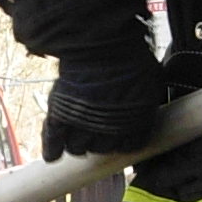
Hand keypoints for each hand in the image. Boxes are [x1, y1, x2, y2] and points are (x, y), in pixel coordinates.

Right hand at [40, 40, 165, 157]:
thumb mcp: (149, 77)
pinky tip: (52, 156)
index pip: (128, 146)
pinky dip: (52, 148)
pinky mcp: (62, 115)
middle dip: (98, 140)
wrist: (103, 45)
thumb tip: (143, 95)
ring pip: (78, 147)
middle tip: (92, 128)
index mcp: (137, 123)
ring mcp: (85, 124)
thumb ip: (145, 95)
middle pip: (101, 148)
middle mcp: (112, 130)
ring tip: (74, 134)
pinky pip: (55, 138)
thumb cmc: (130, 55)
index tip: (117, 136)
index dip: (121, 140)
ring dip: (76, 143)